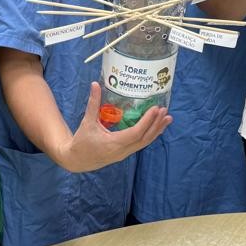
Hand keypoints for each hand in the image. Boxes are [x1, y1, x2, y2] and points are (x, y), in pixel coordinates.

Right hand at [53, 82, 170, 172]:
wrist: (77, 160)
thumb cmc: (81, 141)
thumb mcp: (87, 122)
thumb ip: (92, 104)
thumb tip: (95, 84)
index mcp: (114, 144)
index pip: (135, 133)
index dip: (147, 122)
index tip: (155, 109)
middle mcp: (122, 151)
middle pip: (144, 139)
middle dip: (156, 125)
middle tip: (165, 111)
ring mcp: (125, 153)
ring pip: (145, 143)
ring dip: (157, 130)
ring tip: (168, 118)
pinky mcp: (125, 153)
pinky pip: (141, 144)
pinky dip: (150, 134)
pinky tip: (157, 127)